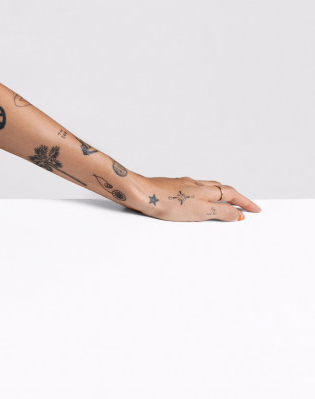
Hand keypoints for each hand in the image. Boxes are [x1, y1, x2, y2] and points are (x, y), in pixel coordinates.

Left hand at [128, 175, 260, 221]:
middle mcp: (196, 184)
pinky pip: (193, 192)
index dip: (245, 203)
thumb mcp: (200, 211)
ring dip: (219, 196)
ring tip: (225, 204)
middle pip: (222, 189)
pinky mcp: (171, 188)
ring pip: (207, 189)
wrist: (140, 194)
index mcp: (207, 189)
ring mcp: (183, 185)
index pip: (233, 195)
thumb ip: (221, 212)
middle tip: (245, 206)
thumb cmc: (167, 202)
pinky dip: (203, 197)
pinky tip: (196, 202)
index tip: (256, 210)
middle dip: (235, 198)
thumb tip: (238, 214)